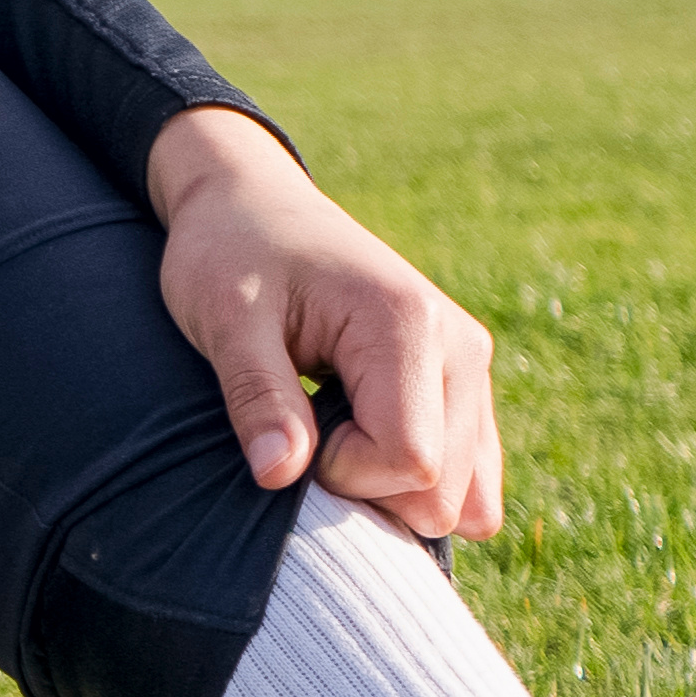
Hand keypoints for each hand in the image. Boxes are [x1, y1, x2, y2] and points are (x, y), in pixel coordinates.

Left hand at [147, 106, 502, 539]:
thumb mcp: (224, 319)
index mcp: (408, 324)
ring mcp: (471, 364)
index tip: (288, 431)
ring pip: (465, 493)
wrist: (254, 203)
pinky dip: (417, 484)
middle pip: (446, 489)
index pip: (410, 460)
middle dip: (369, 492)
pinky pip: (470, 473)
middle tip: (306, 433)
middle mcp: (462, 346)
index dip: (341, 472)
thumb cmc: (230, 253)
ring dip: (392, 491)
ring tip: (332, 431)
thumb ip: (256, 396)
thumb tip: (279, 475)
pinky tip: (363, 446)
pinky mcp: (465, 378)